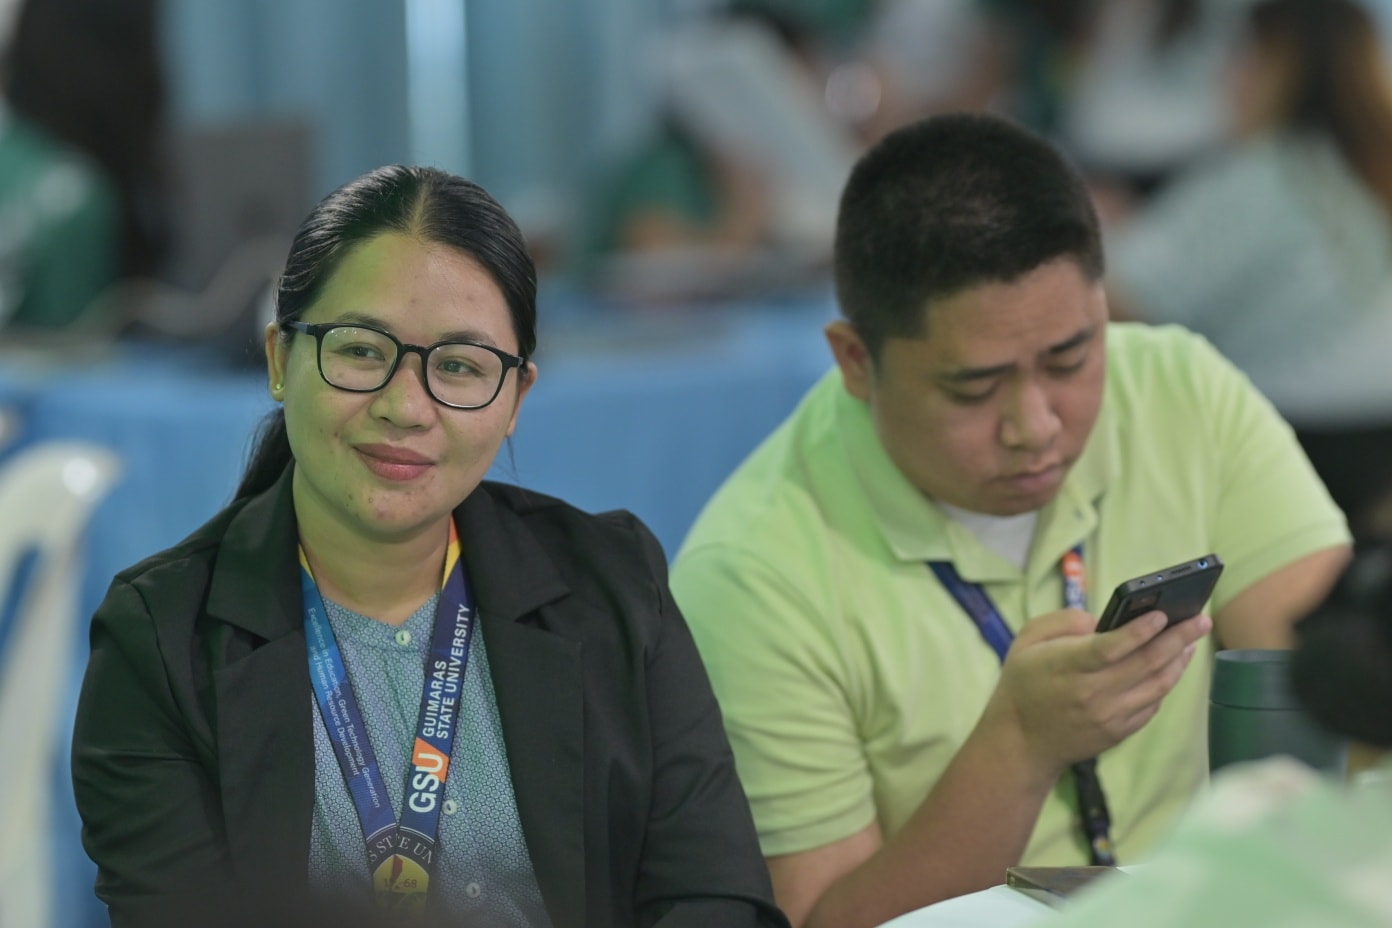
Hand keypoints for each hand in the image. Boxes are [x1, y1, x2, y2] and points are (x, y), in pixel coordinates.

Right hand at [982, 608, 1211, 776]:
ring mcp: (1108, 716)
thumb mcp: (1027, 641)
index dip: (1139, 632)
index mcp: (1066, 666)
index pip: (1110, 648)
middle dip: (1178, 638)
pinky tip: (1172, 665)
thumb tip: (1099, 621)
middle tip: (1200, 619)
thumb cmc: (1023, 683)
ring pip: (1157, 685)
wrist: (1021, 741)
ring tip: (1192, 640)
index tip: (1163, 615)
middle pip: (1145, 664)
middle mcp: (1091, 693)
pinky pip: (1152, 705)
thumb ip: (1062, 621)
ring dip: (1179, 661)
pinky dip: (1166, 683)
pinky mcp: (1119, 732)